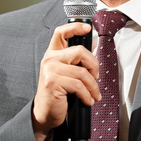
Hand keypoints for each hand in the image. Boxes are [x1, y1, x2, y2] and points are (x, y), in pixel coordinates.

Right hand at [32, 23, 100, 140]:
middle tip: (96, 77)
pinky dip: (87, 94)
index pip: (61, 32)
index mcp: (53, 54)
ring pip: (82, 72)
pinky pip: (78, 85)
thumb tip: (94, 46)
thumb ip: (76, 60)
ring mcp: (50, 70)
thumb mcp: (66, 73)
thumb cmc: (57, 93)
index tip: (88, 28)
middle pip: (79, 51)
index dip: (75, 27)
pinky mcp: (53, 82)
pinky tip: (88, 100)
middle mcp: (49, 59)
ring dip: (93, 86)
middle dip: (94, 65)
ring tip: (94, 94)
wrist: (45, 113)